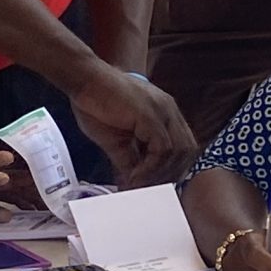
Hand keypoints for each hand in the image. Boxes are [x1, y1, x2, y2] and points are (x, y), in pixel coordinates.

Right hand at [71, 65, 196, 185]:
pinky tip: (134, 175)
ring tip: (138, 184)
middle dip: (169, 174)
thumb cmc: (96, 104)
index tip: (153, 186)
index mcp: (166, 114)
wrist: (84, 80)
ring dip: (159, 173)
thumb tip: (132, 184)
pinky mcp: (150, 114)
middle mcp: (170, 111)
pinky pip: (162, 148)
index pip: (183, 147)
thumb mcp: (116, 140)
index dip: (171, 169)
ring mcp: (163, 111)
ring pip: (178, 151)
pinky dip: (151, 166)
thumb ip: (129, 160)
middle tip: (148, 189)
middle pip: (186, 151)